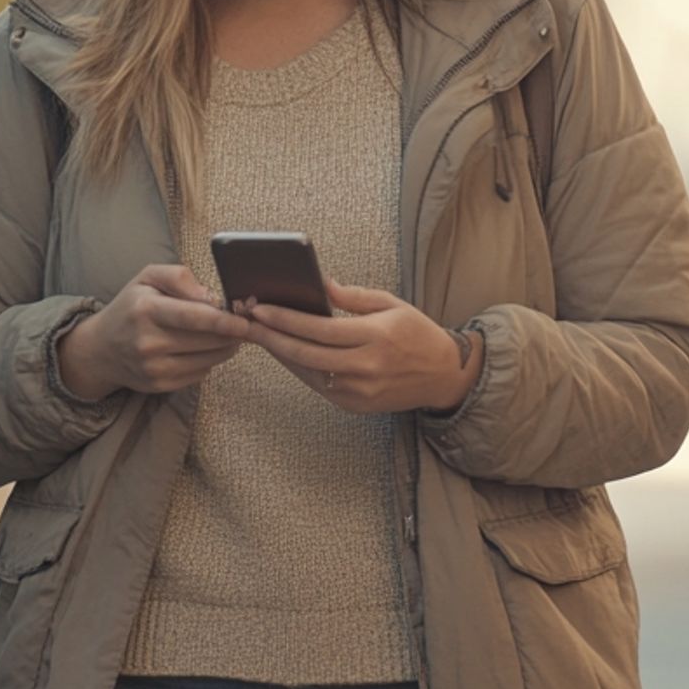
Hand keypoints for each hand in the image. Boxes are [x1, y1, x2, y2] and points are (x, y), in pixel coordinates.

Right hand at [60, 263, 251, 396]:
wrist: (101, 349)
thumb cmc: (130, 307)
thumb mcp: (147, 278)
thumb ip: (179, 277)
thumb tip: (210, 296)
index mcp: (146, 310)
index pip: (194, 317)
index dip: (224, 321)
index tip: (246, 321)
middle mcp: (149, 342)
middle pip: (207, 340)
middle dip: (232, 333)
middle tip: (242, 323)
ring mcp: (154, 368)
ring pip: (209, 360)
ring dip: (225, 347)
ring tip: (225, 334)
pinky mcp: (160, 386)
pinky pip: (200, 374)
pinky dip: (209, 361)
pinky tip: (201, 349)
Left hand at [234, 276, 477, 413]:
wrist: (443, 376)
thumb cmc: (417, 334)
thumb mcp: (391, 304)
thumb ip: (353, 297)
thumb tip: (320, 283)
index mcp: (376, 337)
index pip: (318, 328)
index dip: (284, 319)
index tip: (259, 308)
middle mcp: (365, 367)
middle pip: (304, 353)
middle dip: (270, 336)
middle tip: (246, 321)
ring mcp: (359, 391)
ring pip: (307, 371)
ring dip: (279, 353)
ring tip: (258, 334)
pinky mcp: (355, 405)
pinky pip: (318, 385)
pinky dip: (299, 368)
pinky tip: (284, 353)